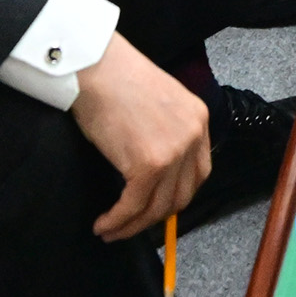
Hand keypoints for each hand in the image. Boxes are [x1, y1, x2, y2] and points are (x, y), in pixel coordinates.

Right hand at [71, 37, 209, 240]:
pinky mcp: (148, 164)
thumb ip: (164, 133)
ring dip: (132, 225)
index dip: (175, 196)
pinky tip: (104, 224)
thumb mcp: (157, 105)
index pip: (198, 173)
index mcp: (198, 119)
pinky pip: (134, 205)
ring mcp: (174, 151)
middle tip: (130, 225)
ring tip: (111, 230)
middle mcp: (193, 135)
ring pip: (157, 206)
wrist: (97, 66)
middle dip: (154, 217)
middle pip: (180, 195)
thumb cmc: (116, 79)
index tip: (156, 207)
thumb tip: (152, 172)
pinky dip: (118, 220)